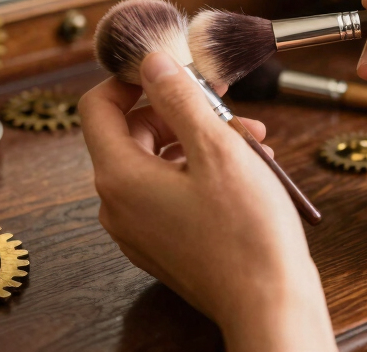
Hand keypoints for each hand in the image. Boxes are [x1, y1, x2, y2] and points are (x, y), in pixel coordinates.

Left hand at [80, 53, 335, 351]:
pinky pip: (171, 192)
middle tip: (228, 104)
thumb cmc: (246, 234)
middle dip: (183, 110)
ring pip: (160, 162)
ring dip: (201, 140)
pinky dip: (203, 172)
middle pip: (135, 132)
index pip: (98, 107)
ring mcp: (139, 228)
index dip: (130, 79)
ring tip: (252, 142)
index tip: (167, 67)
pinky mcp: (163, 243)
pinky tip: (247, 170)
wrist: (269, 303)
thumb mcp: (217, 148)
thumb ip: (179, 98)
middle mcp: (118, 205)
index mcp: (120, 177)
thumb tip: (151, 63)